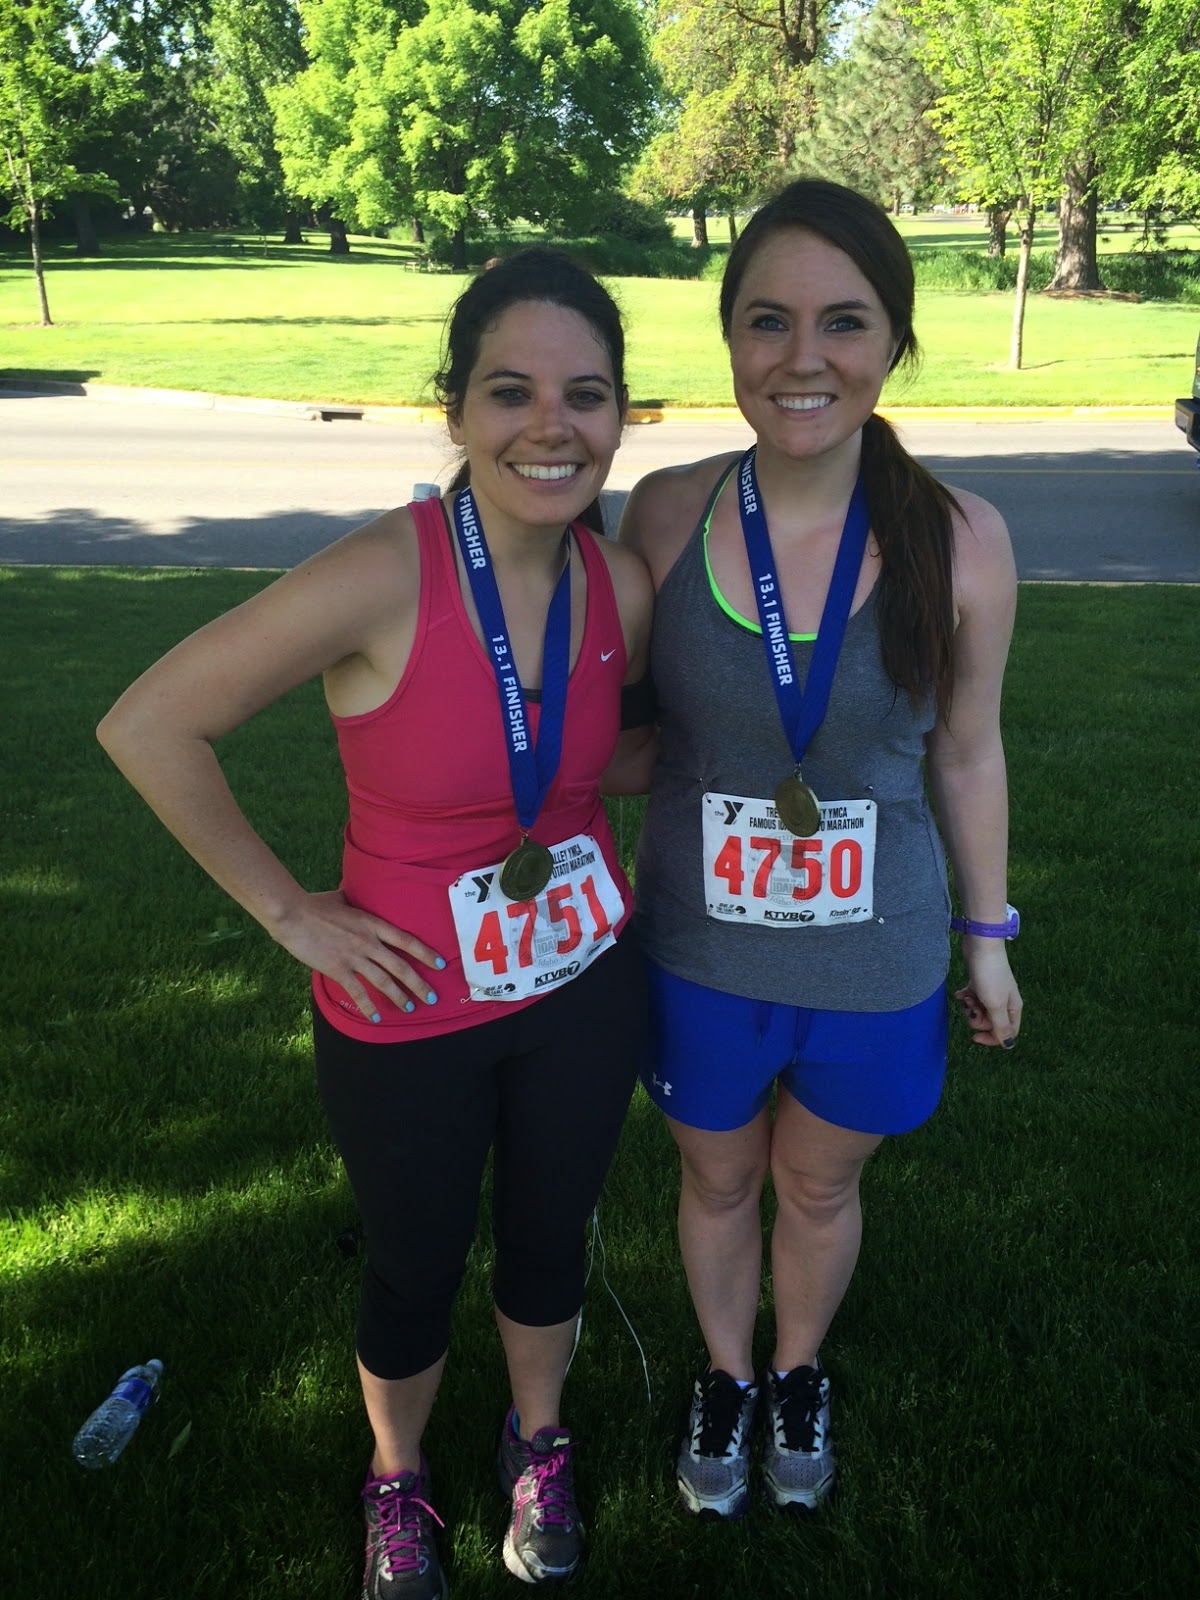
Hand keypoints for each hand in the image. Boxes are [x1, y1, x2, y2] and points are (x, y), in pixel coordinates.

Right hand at [267, 890, 444, 1021]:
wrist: (293, 914)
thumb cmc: (315, 904)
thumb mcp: (344, 899)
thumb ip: (357, 902)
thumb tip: (358, 896)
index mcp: (372, 923)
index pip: (407, 940)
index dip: (426, 953)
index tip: (441, 964)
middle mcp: (368, 942)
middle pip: (400, 966)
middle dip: (419, 983)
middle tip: (432, 997)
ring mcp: (354, 957)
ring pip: (383, 981)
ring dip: (399, 996)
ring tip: (410, 1008)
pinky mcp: (338, 969)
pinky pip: (357, 992)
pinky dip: (368, 1006)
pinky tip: (376, 1017)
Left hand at [954, 939, 1021, 1049]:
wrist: (981, 945)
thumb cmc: (990, 975)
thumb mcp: (995, 1004)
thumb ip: (1001, 1026)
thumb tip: (1008, 1046)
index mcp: (1012, 1009)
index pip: (1006, 1034)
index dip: (991, 1038)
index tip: (974, 1036)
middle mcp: (1004, 1002)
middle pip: (989, 1024)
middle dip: (976, 1018)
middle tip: (972, 1006)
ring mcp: (991, 993)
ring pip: (979, 1012)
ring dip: (969, 1008)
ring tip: (966, 997)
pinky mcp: (979, 984)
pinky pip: (972, 999)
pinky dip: (965, 998)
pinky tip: (960, 993)